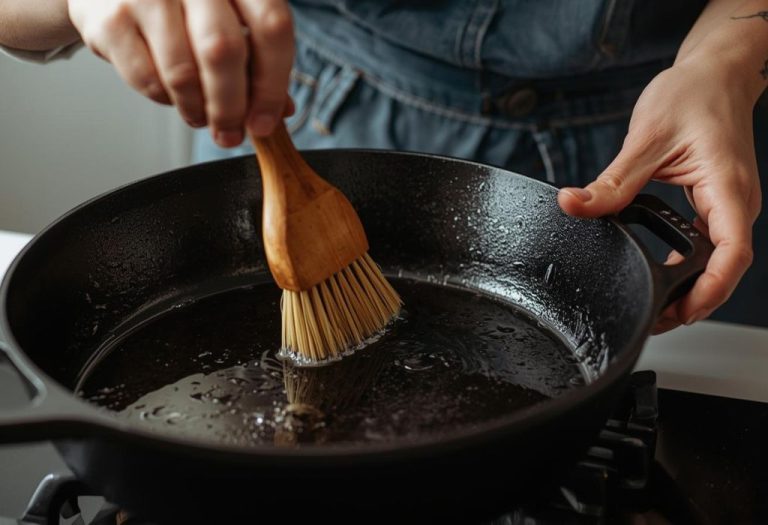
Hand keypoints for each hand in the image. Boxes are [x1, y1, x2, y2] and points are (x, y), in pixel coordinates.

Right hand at [67, 0, 294, 145]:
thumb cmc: (182, 2)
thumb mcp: (229, 17)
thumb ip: (258, 58)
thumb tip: (279, 110)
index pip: (271, 28)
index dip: (273, 85)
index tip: (265, 122)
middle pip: (224, 52)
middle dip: (230, 108)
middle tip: (230, 135)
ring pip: (183, 73)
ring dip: (196, 110)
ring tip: (200, 117)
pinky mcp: (110, 18)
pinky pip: (147, 79)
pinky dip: (164, 99)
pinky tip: (171, 93)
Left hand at [557, 62, 760, 332]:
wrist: (714, 73)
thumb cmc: (692, 95)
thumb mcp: (646, 138)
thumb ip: (612, 181)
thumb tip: (573, 204)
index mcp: (727, 188)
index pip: (731, 254)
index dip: (710, 290)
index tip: (680, 311)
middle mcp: (734, 201)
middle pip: (724, 267)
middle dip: (694, 300)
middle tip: (654, 320)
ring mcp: (727, 203)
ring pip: (716, 259)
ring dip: (690, 286)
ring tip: (655, 307)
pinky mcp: (715, 200)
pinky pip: (706, 242)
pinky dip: (686, 264)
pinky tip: (661, 274)